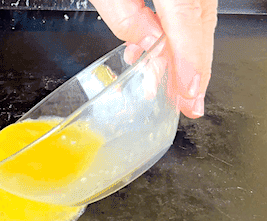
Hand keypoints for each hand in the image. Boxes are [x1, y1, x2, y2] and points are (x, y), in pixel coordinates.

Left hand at [91, 0, 217, 117]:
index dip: (189, 58)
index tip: (188, 91)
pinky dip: (180, 36)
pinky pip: (190, 10)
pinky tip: (160, 57)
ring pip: (200, 20)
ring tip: (178, 90)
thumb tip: (148, 45)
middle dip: (196, 69)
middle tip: (190, 105)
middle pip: (200, 24)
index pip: (186, 17)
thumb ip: (126, 17)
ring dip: (188, 57)